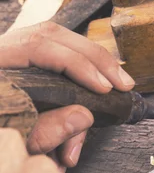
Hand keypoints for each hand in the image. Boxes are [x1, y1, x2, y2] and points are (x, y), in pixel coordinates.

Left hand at [0, 22, 134, 167]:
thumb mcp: (9, 136)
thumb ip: (43, 130)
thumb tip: (83, 116)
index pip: (38, 47)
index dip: (76, 65)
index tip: (102, 87)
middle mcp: (0, 51)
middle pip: (51, 35)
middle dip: (94, 59)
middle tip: (121, 83)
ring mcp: (9, 53)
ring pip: (57, 40)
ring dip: (93, 61)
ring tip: (118, 82)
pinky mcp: (20, 64)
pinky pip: (55, 53)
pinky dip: (82, 67)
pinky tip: (100, 81)